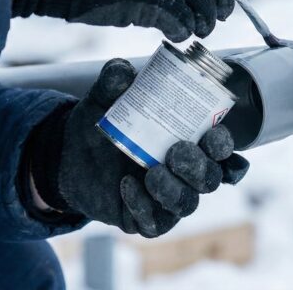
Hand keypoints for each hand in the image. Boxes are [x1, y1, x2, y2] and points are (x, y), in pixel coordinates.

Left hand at [24, 59, 249, 237]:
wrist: (69, 157)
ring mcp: (167, 199)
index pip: (221, 149)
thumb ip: (113, 82)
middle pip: (212, 178)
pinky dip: (144, 206)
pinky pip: (155, 223)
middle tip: (176, 151)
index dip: (223, 146)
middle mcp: (185, 173)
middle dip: (199, 167)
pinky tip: (126, 187)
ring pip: (188, 203)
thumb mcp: (103, 101)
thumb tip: (123, 70)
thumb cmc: (102, 126)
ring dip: (174, 189)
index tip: (210, 135)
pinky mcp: (145, 219)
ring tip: (151, 173)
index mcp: (189, 141)